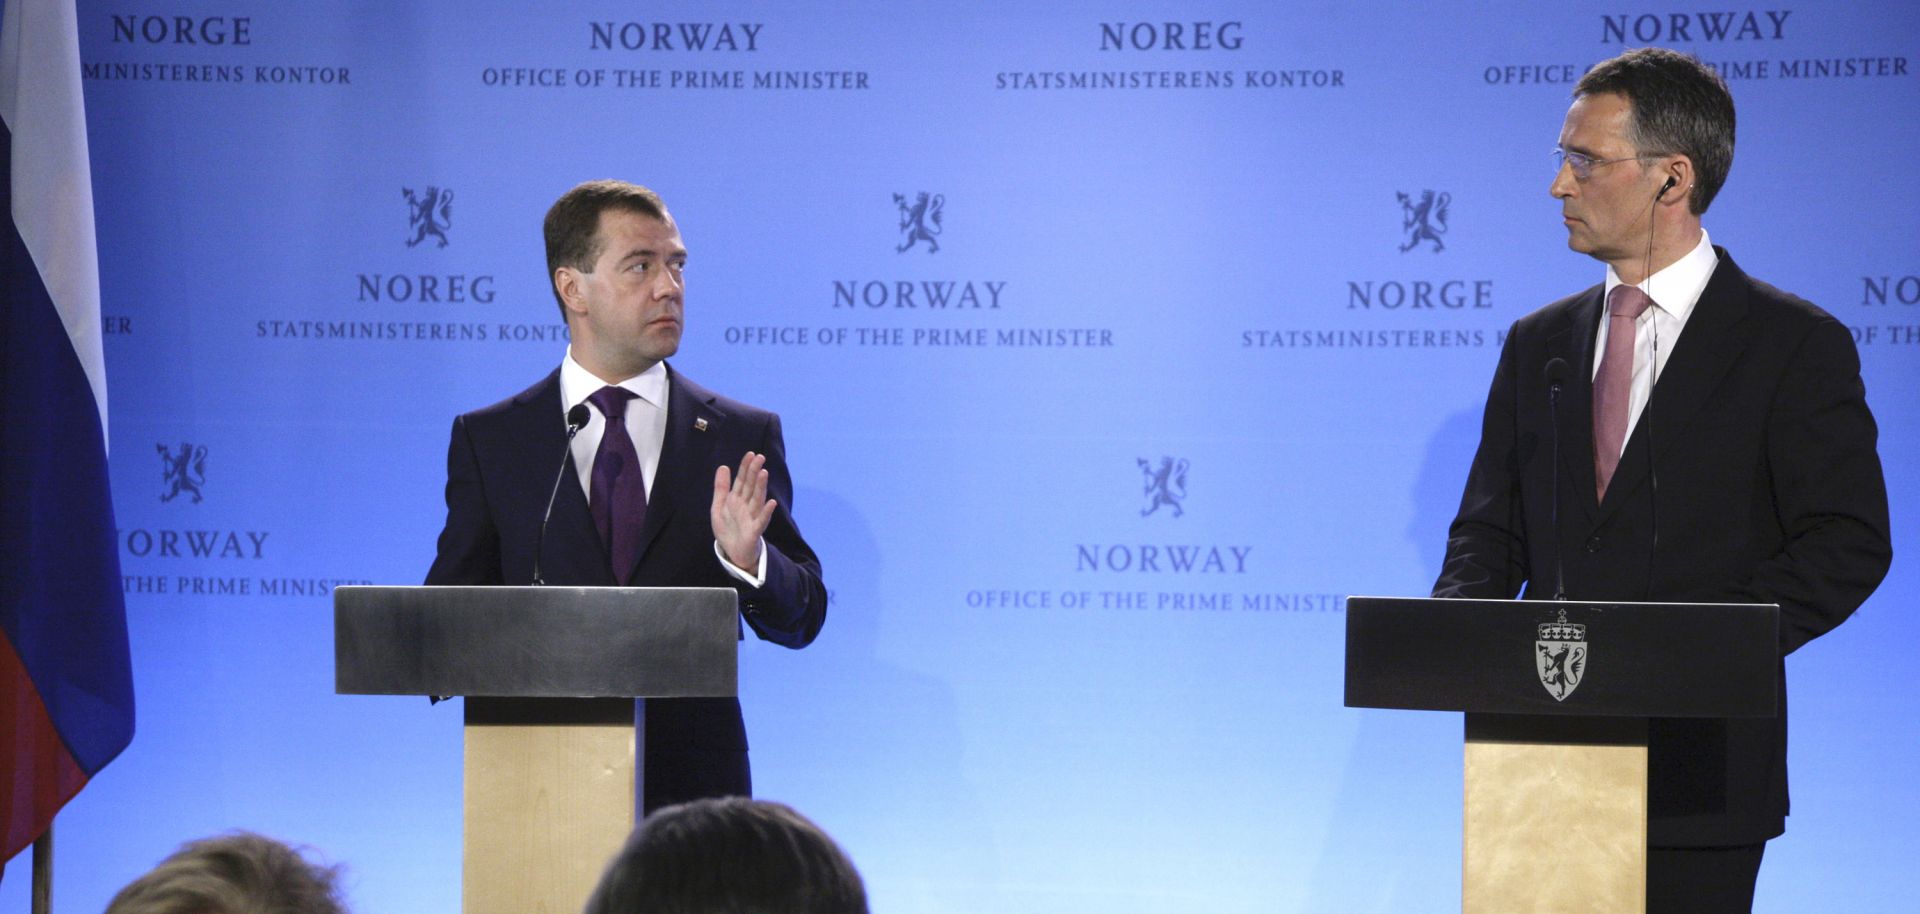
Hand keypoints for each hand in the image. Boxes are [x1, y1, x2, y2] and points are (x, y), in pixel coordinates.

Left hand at [711, 451, 774, 572]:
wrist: (732, 552)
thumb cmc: (727, 528)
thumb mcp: (718, 506)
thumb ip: (721, 488)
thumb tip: (723, 466)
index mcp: (737, 499)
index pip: (742, 480)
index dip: (745, 467)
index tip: (751, 454)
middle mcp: (746, 505)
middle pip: (751, 487)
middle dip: (754, 472)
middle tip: (760, 457)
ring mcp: (751, 517)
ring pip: (757, 499)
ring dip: (761, 487)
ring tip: (764, 473)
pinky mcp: (754, 531)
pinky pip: (761, 520)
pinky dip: (766, 512)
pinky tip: (771, 503)